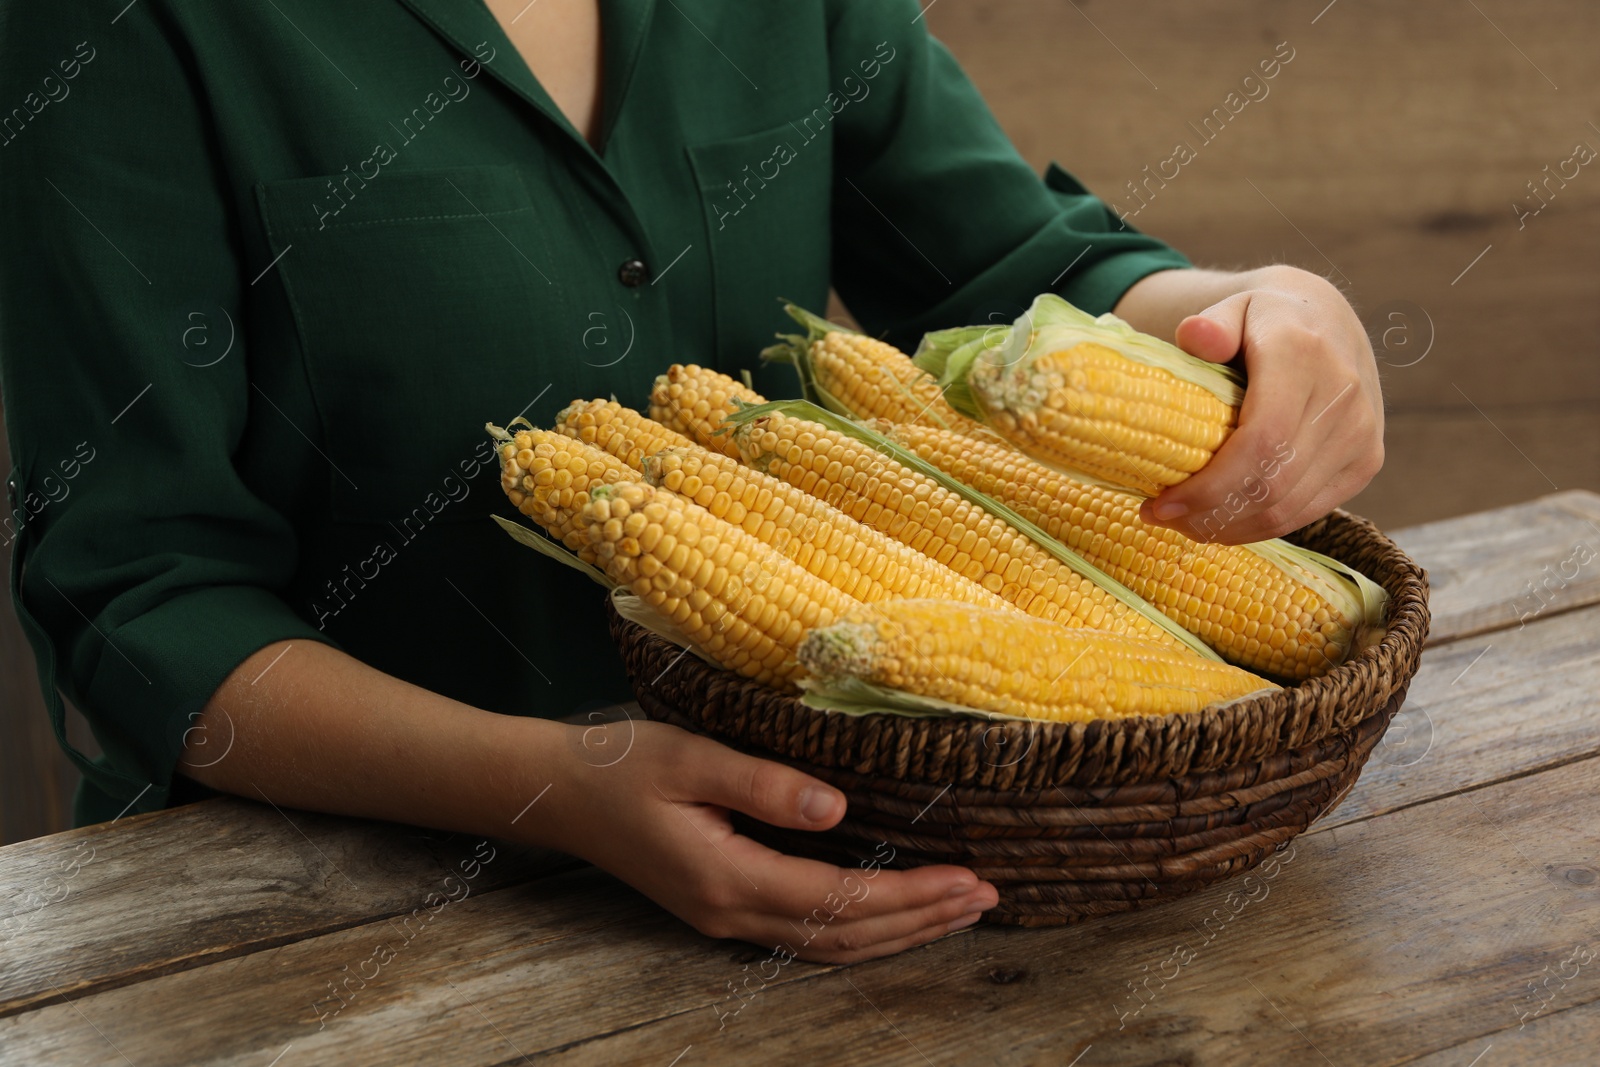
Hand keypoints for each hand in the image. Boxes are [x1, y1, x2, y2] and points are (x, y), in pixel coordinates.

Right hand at [544, 718, 997, 962]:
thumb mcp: (688, 757)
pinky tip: (890, 918)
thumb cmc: (620, 765)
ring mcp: (724, 918)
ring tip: (958, 912)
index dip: (909, 894)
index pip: (840, 899)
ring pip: (829, 946)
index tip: (967, 878)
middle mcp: (730, 913)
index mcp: (727, 877)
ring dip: (898, 932)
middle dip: (921, 919)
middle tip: (986, 897)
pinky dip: (861, 932)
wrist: (557, 792)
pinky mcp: (721, 908)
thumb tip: (837, 808)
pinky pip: (807, 936)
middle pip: (846, 936)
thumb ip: (762, 784)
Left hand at [1136, 266, 1384, 544]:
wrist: (1329, 320)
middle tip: (1161, 517)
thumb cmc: (1265, 319)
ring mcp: (1361, 435)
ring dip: (1229, 527)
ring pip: (1288, 508)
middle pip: (1272, 484)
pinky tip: (1221, 522)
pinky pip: (1306, 511)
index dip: (1209, 485)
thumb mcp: (1235, 307)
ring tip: (1184, 523)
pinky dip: (1259, 526)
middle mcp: (1343, 399)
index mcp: (1305, 356)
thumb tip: (1193, 336)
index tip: (1159, 504)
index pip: (1262, 440)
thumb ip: (1212, 324)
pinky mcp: (1366, 462)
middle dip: (1209, 513)